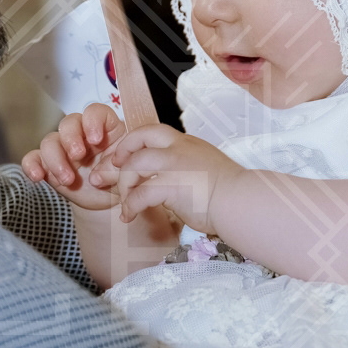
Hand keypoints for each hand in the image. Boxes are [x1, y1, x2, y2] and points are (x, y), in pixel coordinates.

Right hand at [21, 105, 126, 211]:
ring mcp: (63, 149)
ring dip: (55, 159)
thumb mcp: (128, 172)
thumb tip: (96, 173)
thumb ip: (116, 168)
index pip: (95, 112)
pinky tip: (37, 176)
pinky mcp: (49, 166)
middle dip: (71, 138)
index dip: (92, 121)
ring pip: (49, 141)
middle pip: (68, 123)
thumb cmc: (122, 180)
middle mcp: (82, 135)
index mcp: (105, 129)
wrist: (111, 201)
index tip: (96, 139)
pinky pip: (33, 159)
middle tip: (78, 156)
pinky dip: (31, 165)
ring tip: (68, 179)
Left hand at [97, 125, 240, 228]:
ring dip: (123, 186)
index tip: (120, 157)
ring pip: (134, 166)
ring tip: (124, 203)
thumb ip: (182, 170)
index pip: (149, 131)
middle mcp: (179, 148)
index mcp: (186, 143)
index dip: (130, 142)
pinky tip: (129, 216)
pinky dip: (130, 206)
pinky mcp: (173, 186)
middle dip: (117, 158)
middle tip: (105, 174)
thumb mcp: (203, 170)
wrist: (242, 202)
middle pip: (136, 141)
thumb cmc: (228, 193)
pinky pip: (140, 194)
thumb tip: (165, 183)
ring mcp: (176, 165)